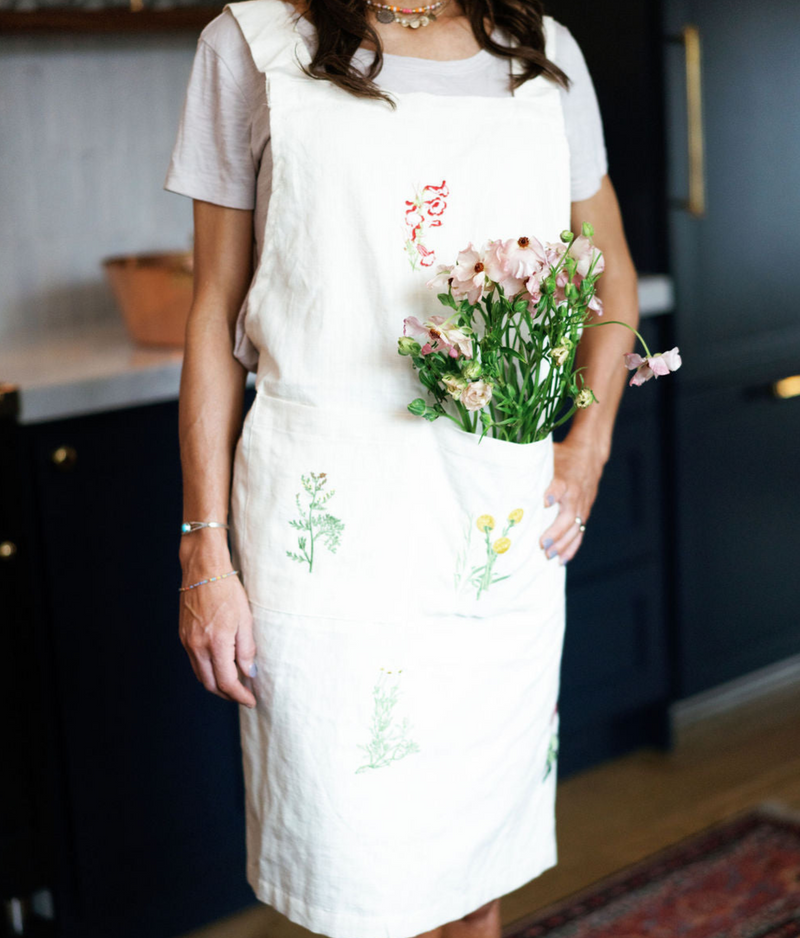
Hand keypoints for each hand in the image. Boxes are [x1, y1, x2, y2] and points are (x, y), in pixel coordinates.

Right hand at [179, 564, 257, 707]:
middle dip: (228, 695)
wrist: (203, 570)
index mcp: (216, 642)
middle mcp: (197, 646)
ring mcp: (187, 642)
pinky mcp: (183, 636)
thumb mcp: (245, 619)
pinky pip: (194, 662)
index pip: (227, 681)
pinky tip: (220, 666)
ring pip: (201, 675)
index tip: (251, 701)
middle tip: (244, 695)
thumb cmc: (227, 590)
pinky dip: (207, 671)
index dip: (239, 695)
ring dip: (216, 684)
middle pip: (211, 684)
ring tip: (234, 684)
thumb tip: (249, 674)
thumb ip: (246, 649)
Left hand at [540, 435, 605, 564]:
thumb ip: (533, 463)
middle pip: (568, 516)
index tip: (544, 502)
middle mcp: (575, 494)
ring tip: (549, 556)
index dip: (553, 494)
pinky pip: (580, 533)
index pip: (559, 486)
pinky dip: (572, 547)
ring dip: (563, 544)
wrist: (589, 455)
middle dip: (556, 532)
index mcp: (565, 478)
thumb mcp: (549, 454)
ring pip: (575, 528)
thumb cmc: (562, 456)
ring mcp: (581, 505)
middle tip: (542, 544)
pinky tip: (561, 560)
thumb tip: (505, 465)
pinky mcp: (584, 512)